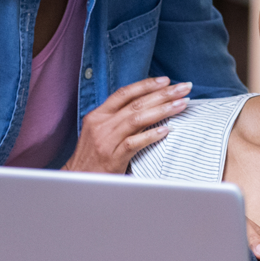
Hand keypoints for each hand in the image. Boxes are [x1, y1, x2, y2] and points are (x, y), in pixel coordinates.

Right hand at [62, 77, 190, 173]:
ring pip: (137, 119)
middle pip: (136, 104)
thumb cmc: (92, 157)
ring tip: (181, 105)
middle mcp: (101, 124)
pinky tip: (166, 131)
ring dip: (162, 110)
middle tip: (183, 88)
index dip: (146, 85)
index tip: (166, 80)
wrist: (76, 179)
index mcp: (98, 115)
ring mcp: (106, 141)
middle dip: (163, 94)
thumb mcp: (98, 132)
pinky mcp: (112, 158)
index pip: (124, 93)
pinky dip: (151, 135)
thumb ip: (116, 119)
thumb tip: (145, 108)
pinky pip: (134, 143)